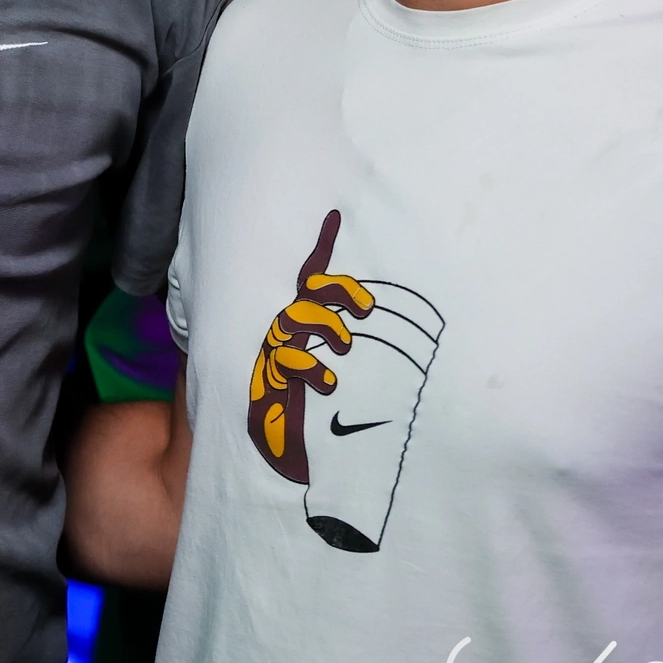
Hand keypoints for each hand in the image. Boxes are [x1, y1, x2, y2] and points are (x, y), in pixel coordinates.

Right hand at [247, 210, 373, 484]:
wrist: (267, 447)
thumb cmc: (302, 408)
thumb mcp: (324, 370)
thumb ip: (341, 351)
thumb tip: (394, 343)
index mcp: (298, 321)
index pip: (309, 275)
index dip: (320, 245)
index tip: (334, 214)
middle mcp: (282, 329)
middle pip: (308, 291)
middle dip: (339, 293)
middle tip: (365, 310)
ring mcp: (273, 351)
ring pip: (298, 319)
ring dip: (328, 329)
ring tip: (345, 348)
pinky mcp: (268, 378)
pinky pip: (289, 361)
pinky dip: (313, 368)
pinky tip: (329, 382)